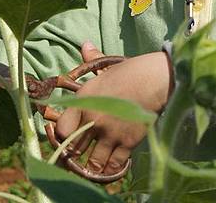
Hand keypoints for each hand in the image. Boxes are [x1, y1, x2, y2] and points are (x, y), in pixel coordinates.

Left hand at [55, 42, 172, 175]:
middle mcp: (93, 118)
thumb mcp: (107, 67)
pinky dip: (110, 170)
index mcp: (84, 100)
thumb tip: (84, 45)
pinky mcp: (127, 143)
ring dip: (92, 165)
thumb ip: (92, 60)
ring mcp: (110, 133)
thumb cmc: (131, 71)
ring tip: (93, 163)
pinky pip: (113, 166)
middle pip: (73, 148)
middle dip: (73, 155)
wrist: (155, 79)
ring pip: (93, 162)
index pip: (61, 128)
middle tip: (78, 155)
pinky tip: (110, 166)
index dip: (60, 136)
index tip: (65, 137)